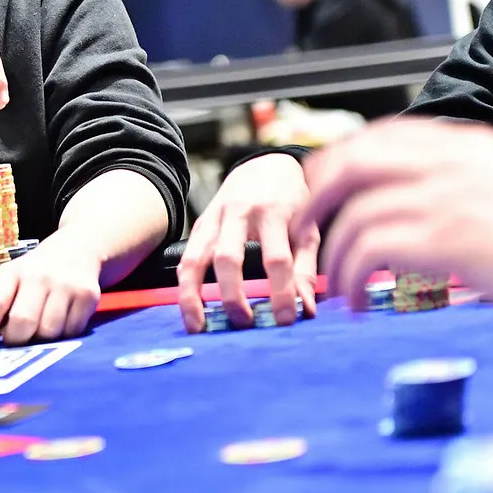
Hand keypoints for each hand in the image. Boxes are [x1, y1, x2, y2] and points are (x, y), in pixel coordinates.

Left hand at [0, 228, 100, 347]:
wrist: (78, 248)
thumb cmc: (35, 275)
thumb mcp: (13, 279)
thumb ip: (1, 308)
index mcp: (11, 272)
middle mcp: (38, 275)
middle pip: (22, 322)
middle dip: (16, 342)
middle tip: (16, 345)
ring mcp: (64, 285)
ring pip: (49, 332)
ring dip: (43, 341)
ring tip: (40, 332)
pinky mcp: (87, 295)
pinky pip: (72, 331)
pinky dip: (65, 336)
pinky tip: (62, 324)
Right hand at [177, 153, 316, 332]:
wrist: (265, 166)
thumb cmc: (291, 201)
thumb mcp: (308, 228)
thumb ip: (306, 268)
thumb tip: (306, 310)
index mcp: (273, 213)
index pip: (276, 258)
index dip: (281, 292)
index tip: (286, 320)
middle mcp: (238, 214)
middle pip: (228, 258)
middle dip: (233, 295)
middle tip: (244, 323)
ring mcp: (213, 219)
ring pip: (195, 259)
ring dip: (193, 295)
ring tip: (199, 327)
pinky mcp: (199, 225)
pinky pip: (186, 258)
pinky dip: (185, 285)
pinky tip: (190, 309)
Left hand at [301, 118, 492, 307]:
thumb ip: (455, 176)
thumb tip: (411, 193)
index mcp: (460, 144)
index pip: (380, 137)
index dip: (340, 160)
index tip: (320, 183)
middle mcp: (444, 163)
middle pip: (352, 166)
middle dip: (317, 198)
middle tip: (304, 227)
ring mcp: (439, 198)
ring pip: (355, 215)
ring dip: (335, 254)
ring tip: (335, 283)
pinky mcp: (440, 238)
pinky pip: (370, 251)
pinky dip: (352, 277)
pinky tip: (356, 302)